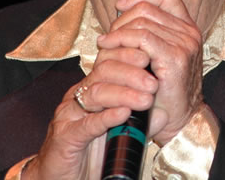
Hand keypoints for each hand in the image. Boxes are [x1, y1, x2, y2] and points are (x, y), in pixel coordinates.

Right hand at [23, 48, 157, 179]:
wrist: (62, 179)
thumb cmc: (90, 153)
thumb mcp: (121, 133)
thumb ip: (141, 123)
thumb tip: (162, 114)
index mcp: (90, 90)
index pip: (108, 62)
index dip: (127, 57)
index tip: (148, 57)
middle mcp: (78, 97)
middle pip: (102, 73)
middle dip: (130, 74)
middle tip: (152, 83)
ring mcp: (69, 116)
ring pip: (95, 94)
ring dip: (124, 94)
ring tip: (146, 99)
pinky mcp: (64, 137)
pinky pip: (86, 124)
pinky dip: (106, 117)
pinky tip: (124, 114)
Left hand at [98, 0, 204, 144]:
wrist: (179, 121)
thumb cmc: (165, 91)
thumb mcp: (160, 55)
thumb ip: (150, 32)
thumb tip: (123, 9)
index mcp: (188, 28)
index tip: (121, 5)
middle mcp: (190, 32)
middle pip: (147, 8)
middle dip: (122, 18)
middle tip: (108, 35)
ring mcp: (185, 44)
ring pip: (141, 21)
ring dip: (117, 31)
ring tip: (106, 44)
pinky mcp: (175, 58)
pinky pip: (141, 38)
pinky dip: (121, 39)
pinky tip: (109, 48)